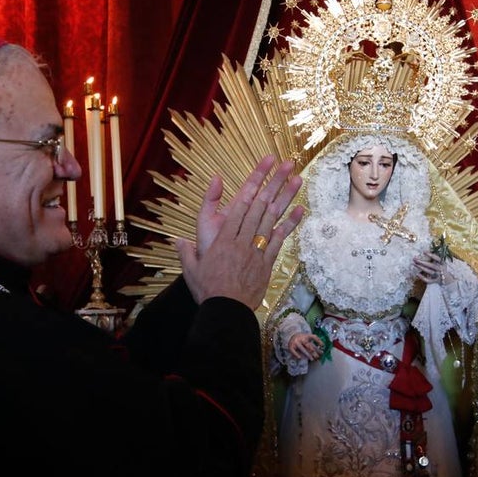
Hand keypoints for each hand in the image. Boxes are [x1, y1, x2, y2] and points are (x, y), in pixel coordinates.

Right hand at [176, 155, 303, 306]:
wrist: (226, 311)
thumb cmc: (207, 291)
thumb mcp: (191, 270)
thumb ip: (185, 252)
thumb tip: (178, 240)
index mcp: (222, 238)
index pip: (239, 205)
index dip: (252, 184)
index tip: (262, 168)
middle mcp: (241, 240)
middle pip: (259, 206)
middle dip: (273, 183)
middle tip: (286, 165)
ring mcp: (256, 251)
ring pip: (271, 219)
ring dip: (285, 198)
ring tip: (297, 179)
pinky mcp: (266, 263)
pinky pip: (279, 240)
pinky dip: (289, 225)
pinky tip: (299, 210)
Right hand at [288, 332, 322, 360]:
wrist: (291, 335)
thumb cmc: (302, 338)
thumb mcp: (308, 337)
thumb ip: (315, 341)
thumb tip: (322, 347)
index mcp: (307, 336)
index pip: (314, 337)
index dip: (318, 341)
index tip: (323, 346)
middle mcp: (301, 339)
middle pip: (308, 345)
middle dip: (314, 352)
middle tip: (318, 357)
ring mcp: (296, 343)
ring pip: (302, 349)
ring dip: (308, 355)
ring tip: (312, 359)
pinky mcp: (291, 346)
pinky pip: (294, 351)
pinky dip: (296, 354)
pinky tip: (300, 358)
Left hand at [414, 252, 444, 284]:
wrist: (446, 279)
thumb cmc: (440, 267)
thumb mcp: (440, 262)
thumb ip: (433, 258)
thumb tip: (424, 251)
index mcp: (442, 263)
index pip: (437, 258)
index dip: (431, 255)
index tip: (424, 251)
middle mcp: (440, 269)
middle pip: (432, 266)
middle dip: (423, 262)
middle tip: (415, 259)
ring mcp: (438, 275)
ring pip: (429, 272)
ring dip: (421, 268)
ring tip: (414, 264)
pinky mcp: (434, 281)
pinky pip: (428, 280)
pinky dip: (422, 277)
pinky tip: (417, 274)